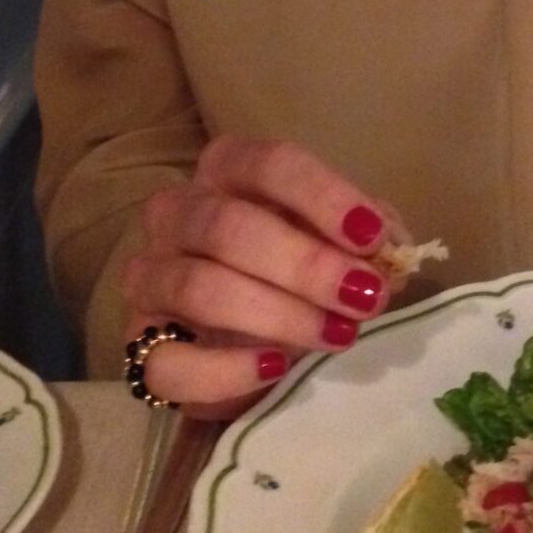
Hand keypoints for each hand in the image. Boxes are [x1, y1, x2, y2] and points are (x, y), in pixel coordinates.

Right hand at [120, 136, 408, 416]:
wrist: (245, 335)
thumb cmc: (296, 269)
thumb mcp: (338, 243)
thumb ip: (365, 240)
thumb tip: (394, 253)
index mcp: (227, 169)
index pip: (267, 163)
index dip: (322, 197)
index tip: (371, 236)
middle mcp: (177, 212)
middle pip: (227, 225)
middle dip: (305, 264)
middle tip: (363, 297)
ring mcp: (150, 275)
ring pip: (198, 286)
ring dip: (278, 313)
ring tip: (337, 334)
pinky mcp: (138, 344)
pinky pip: (167, 360)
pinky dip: (224, 369)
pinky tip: (273, 368)